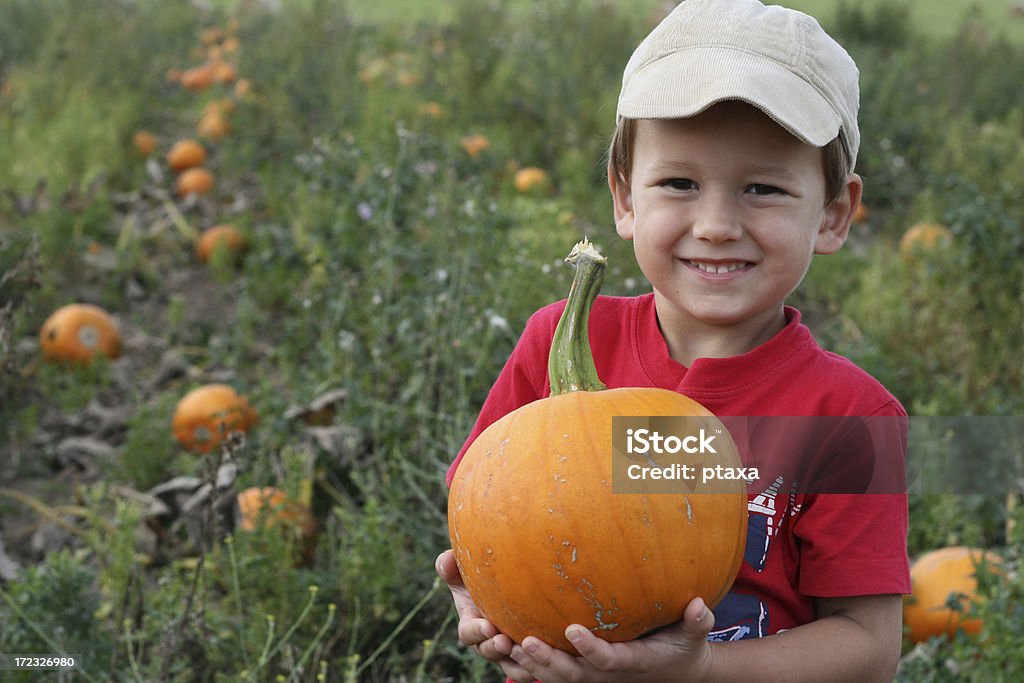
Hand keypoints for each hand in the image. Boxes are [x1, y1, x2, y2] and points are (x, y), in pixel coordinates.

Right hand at [435, 549, 535, 681]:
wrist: (512, 592)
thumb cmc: (482, 582)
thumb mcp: (465, 574)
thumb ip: (452, 567)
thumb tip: (447, 558)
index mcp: (472, 624)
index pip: (468, 633)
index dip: (476, 632)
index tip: (488, 626)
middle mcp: (487, 642)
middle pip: (487, 651)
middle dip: (495, 648)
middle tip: (505, 641)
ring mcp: (507, 653)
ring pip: (509, 664)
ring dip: (517, 660)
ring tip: (526, 649)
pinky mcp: (525, 658)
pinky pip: (528, 670)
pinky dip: (535, 667)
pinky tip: (547, 657)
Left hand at [506, 597, 714, 682]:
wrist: (675, 674)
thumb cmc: (683, 649)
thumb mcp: (694, 638)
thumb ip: (697, 622)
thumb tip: (701, 605)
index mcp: (631, 663)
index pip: (607, 660)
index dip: (590, 649)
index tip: (572, 628)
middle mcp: (606, 676)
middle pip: (572, 676)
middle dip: (548, 660)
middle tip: (526, 640)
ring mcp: (592, 677)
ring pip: (555, 678)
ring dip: (530, 664)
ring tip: (504, 644)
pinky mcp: (582, 673)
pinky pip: (550, 674)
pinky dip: (526, 665)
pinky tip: (502, 646)